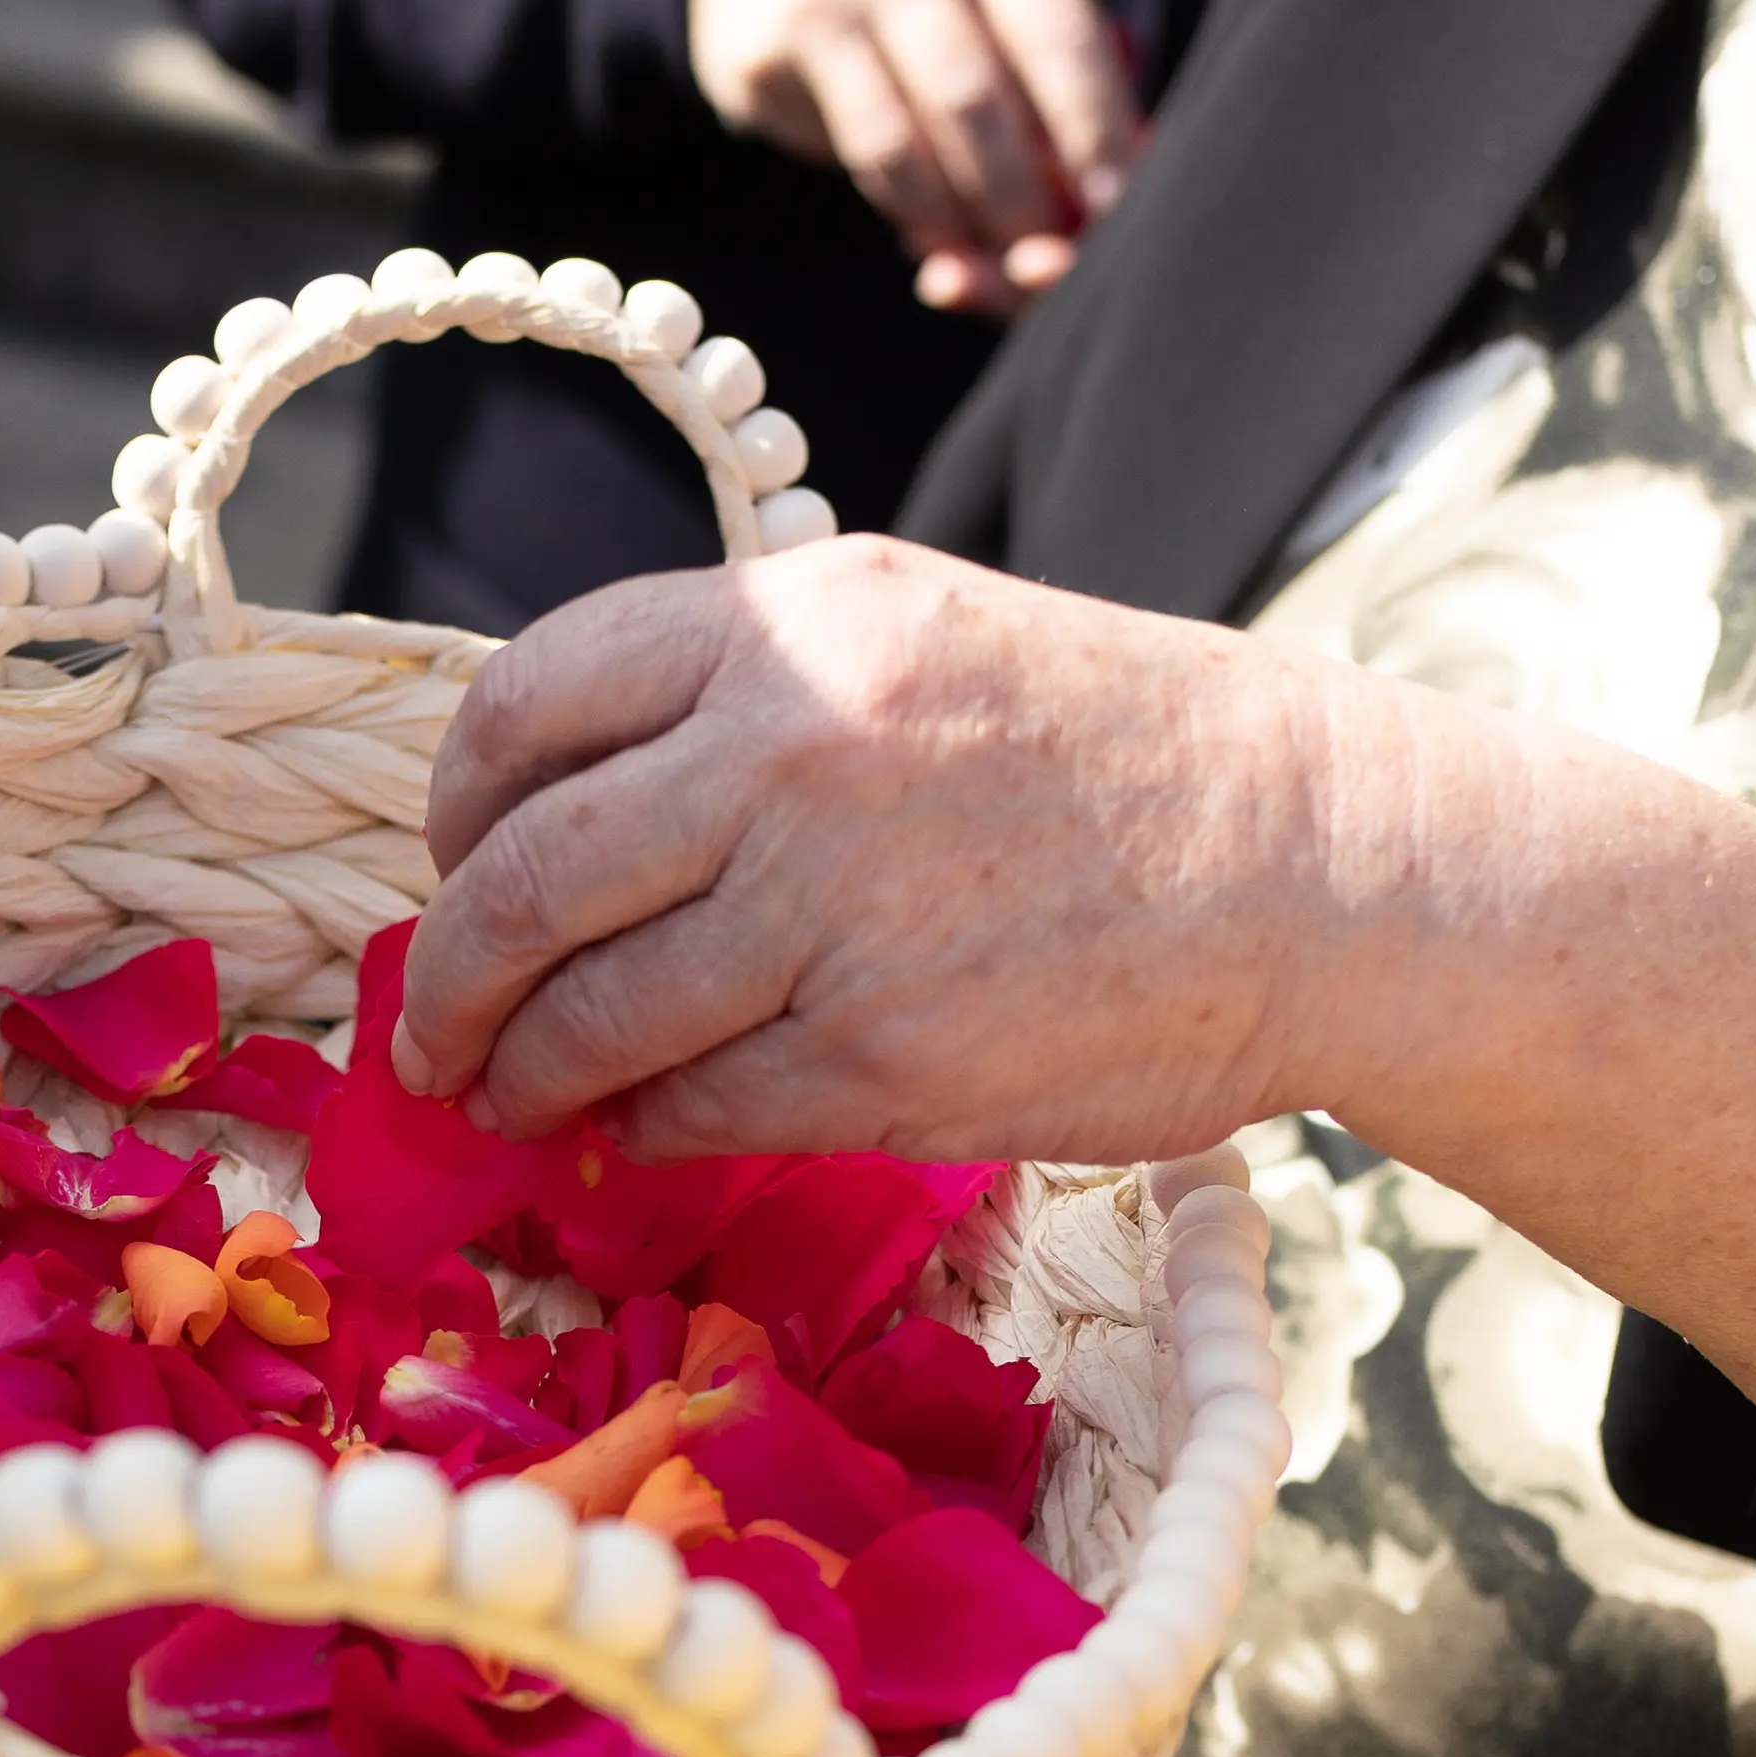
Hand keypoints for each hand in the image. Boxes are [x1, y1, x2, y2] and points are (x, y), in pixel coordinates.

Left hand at [388, 536, 1755, 1512]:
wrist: (1319, 860)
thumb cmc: (1116, 755)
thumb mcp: (919, 640)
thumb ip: (741, 702)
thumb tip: (555, 822)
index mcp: (786, 623)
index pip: (520, 708)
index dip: (456, 812)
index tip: (455, 872)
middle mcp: (787, 748)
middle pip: (518, 883)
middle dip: (448, 983)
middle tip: (435, 1036)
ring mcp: (831, 907)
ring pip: (591, 1018)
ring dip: (526, 1078)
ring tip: (515, 1103)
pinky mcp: (882, 1055)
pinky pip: (695, 1111)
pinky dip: (647, 1133)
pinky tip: (644, 1133)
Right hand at [687, 0, 1144, 312]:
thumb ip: (1045, 60)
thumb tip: (1099, 196)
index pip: (1057, 34)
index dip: (1094, 129)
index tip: (1117, 204)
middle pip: (980, 99)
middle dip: (1025, 199)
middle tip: (1053, 261)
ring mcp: (829, 2)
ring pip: (910, 143)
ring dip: (961, 223)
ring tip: (992, 264)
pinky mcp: (771, 57)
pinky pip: (858, 158)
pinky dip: (907, 213)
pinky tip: (934, 243)